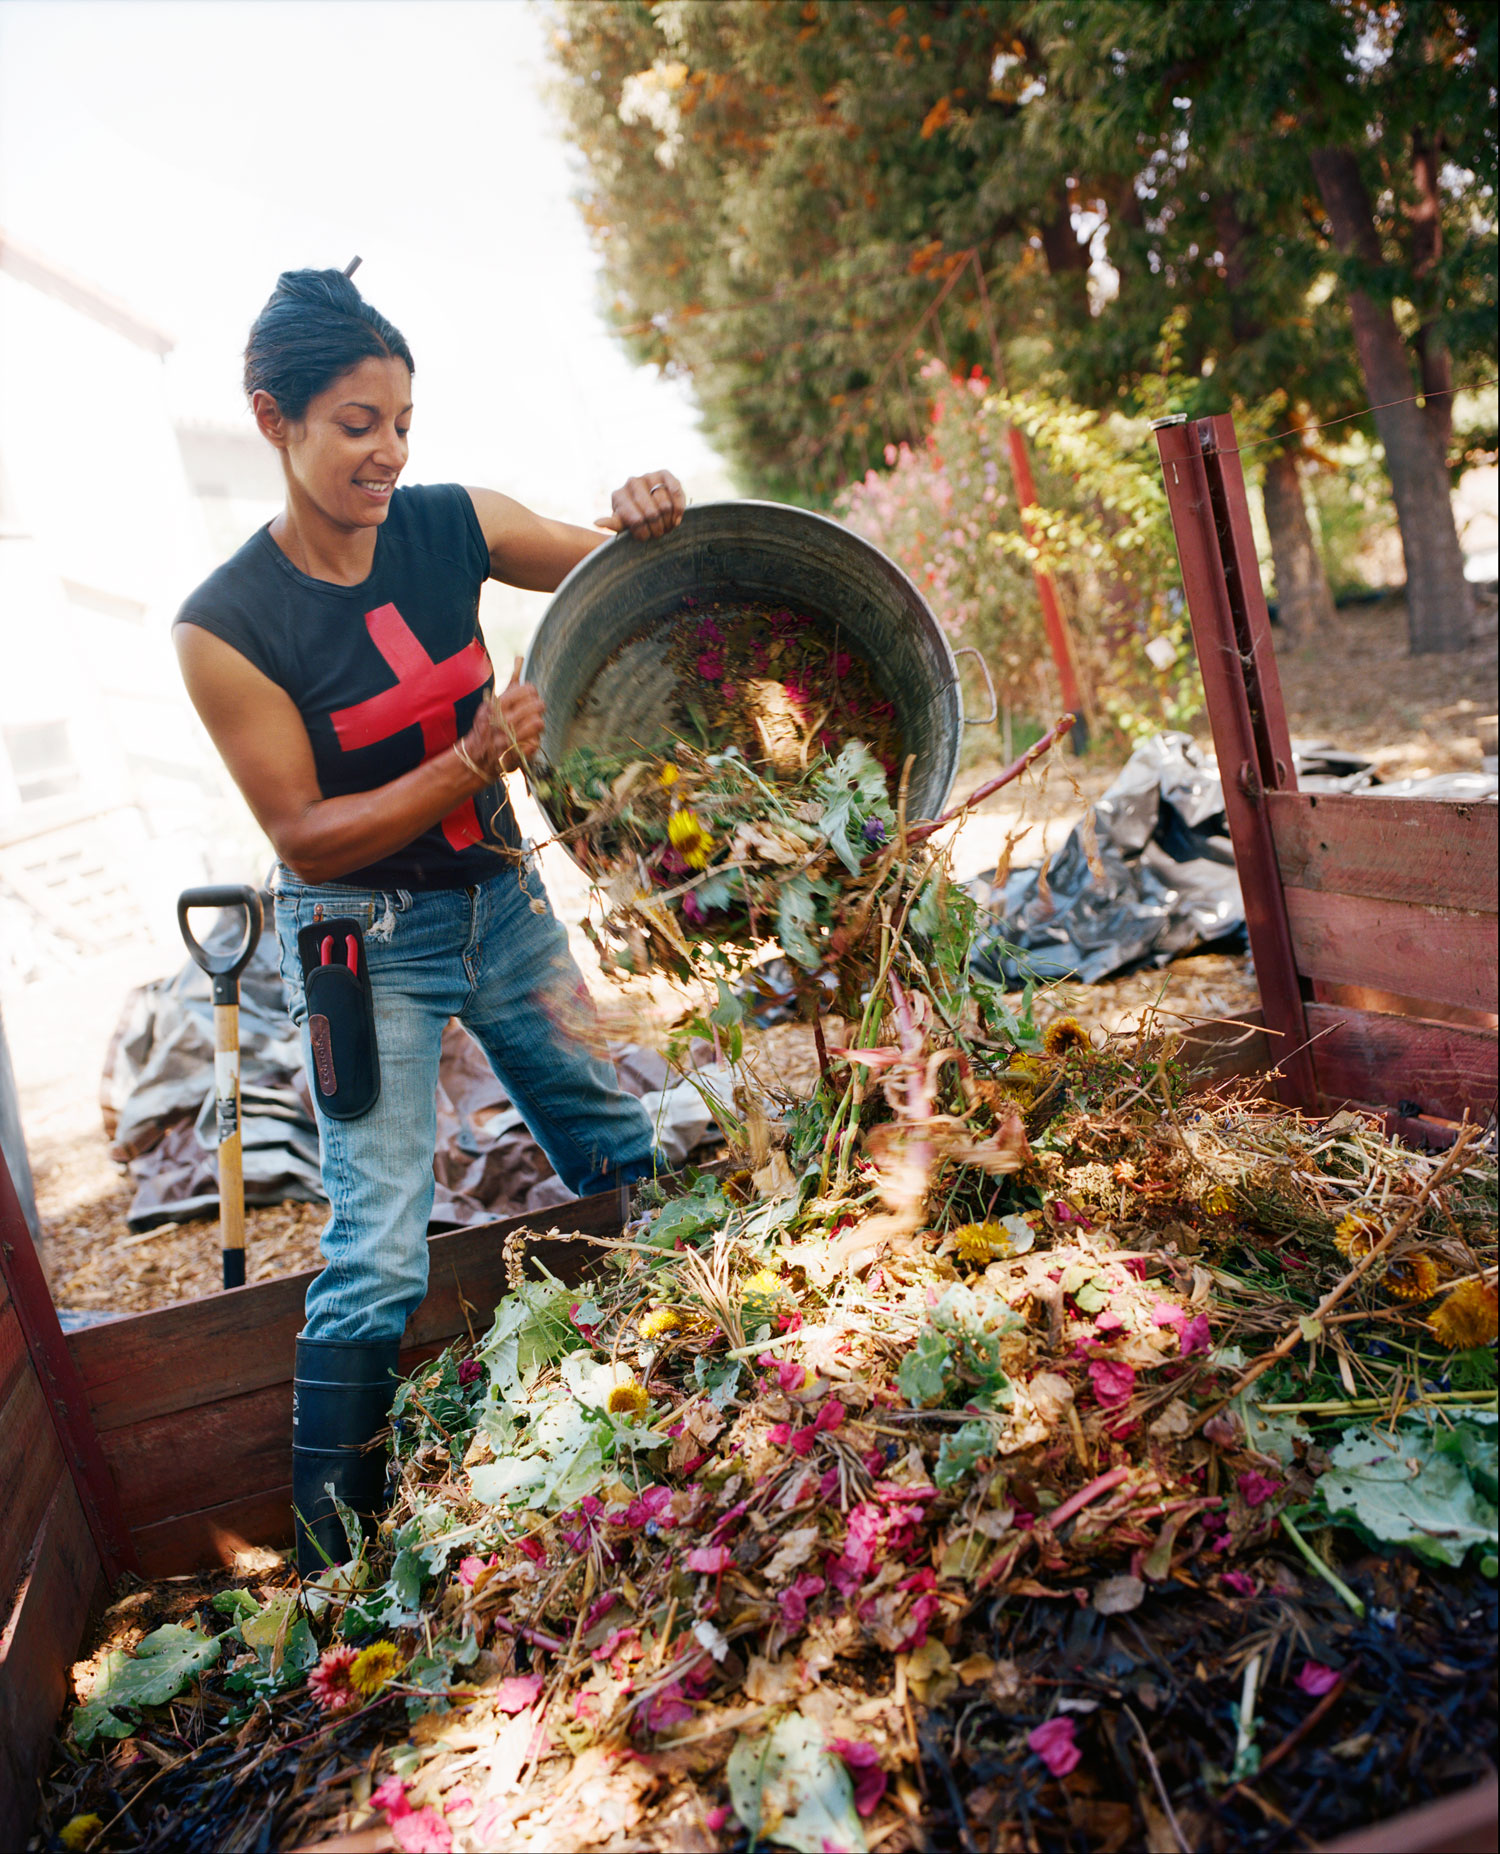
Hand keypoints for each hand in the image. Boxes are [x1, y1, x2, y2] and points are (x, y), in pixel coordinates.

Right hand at [459, 658, 544, 779]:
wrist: (475, 756)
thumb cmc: (487, 725)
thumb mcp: (494, 701)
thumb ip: (511, 681)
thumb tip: (521, 657)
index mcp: (497, 705)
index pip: (527, 690)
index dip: (531, 693)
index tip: (529, 698)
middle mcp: (502, 721)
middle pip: (537, 705)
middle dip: (538, 707)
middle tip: (535, 710)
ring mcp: (508, 739)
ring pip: (539, 723)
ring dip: (538, 724)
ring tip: (532, 724)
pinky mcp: (515, 755)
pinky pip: (536, 743)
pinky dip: (534, 741)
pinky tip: (526, 740)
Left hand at [595, 470, 685, 540]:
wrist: (648, 509)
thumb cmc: (633, 520)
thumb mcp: (623, 525)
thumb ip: (613, 524)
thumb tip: (596, 522)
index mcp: (618, 496)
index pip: (635, 520)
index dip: (643, 533)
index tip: (645, 538)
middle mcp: (631, 482)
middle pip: (652, 513)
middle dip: (657, 529)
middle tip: (658, 534)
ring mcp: (648, 476)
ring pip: (665, 505)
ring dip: (669, 522)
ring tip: (666, 526)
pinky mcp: (664, 474)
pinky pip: (676, 492)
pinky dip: (679, 509)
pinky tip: (676, 518)